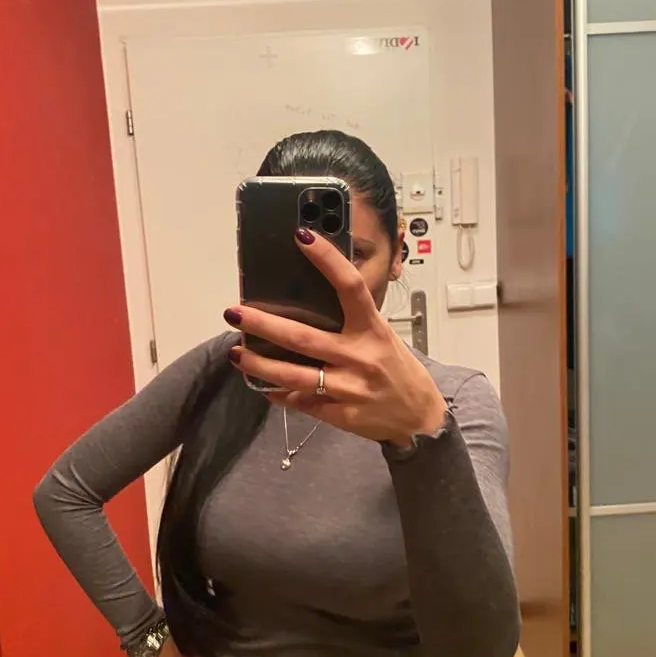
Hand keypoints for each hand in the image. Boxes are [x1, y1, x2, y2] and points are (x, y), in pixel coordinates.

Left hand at [225, 229, 446, 446]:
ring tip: (237, 354)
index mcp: (373, 330)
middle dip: (264, 324)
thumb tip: (308, 304)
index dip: (327, 260)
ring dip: (260, 365)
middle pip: (304, 338)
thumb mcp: (382, 337)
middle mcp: (360, 357)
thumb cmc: (398, 370)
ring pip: (294, 376)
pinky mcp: (340, 414)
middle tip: (235, 312)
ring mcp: (349, 388)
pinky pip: (301, 402)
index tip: (302, 238)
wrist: (420, 418)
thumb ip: (352, 323)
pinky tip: (263, 385)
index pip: (351, 287)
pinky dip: (279, 393)